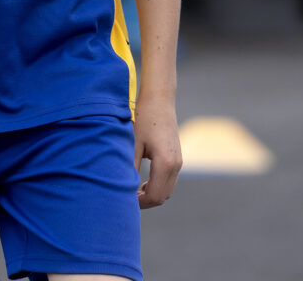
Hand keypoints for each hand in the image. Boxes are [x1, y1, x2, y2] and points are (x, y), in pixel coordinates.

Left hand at [134, 94, 182, 208]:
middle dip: (146, 201)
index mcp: (165, 163)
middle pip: (163, 196)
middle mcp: (176, 165)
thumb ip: (131, 167)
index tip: (125, 201)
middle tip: (128, 198)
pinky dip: (158, 185)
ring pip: (168, 190)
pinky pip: (170, 180)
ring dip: (153, 194)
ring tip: (134, 190)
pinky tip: (144, 181)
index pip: (154, 196)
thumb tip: (123, 188)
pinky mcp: (178, 157)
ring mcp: (179, 161)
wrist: (159, 99)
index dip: (140, 203)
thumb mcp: (133, 143)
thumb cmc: (144, 118)